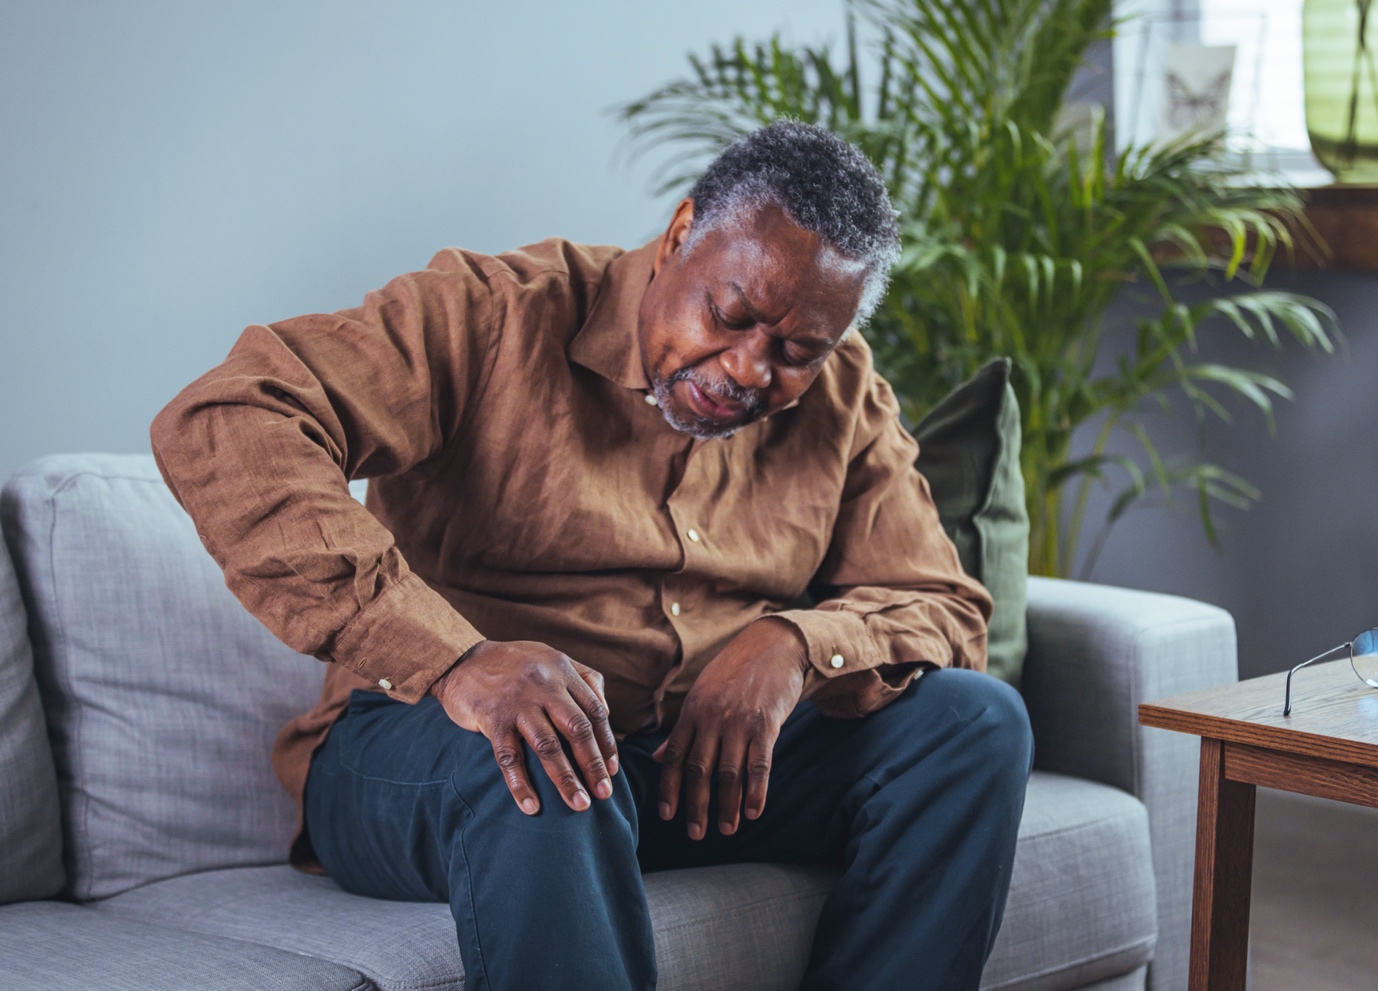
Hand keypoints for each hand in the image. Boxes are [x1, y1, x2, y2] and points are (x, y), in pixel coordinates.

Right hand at [428, 640, 618, 814]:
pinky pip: (509, 757)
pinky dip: (520, 784)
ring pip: (548, 746)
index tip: (613, 770)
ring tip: (579, 805)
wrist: (460, 659)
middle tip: (604, 793)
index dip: (606, 743)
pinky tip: (531, 806)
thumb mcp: (552, 658)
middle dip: (593, 765)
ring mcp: (518, 703)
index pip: (594, 711)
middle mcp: (543, 686)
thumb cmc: (513, 663)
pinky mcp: (492, 719)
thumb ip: (583, 678)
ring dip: (565, 779)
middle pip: (577, 730)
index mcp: (562, 671)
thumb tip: (607, 712)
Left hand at [653, 617, 807, 839]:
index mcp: (692, 711)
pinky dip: (755, 791)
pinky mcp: (766, 724)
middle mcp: (712, 718)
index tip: (667, 815)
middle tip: (695, 834)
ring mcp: (739, 721)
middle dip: (696, 805)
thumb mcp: (701, 694)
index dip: (669, 788)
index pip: (674, 755)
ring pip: (728, 772)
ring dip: (726, 806)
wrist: (774, 646)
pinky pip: (759, 764)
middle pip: (699, 770)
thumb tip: (658, 759)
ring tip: (726, 830)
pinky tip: (753, 812)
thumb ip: (681, 729)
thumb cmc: (734, 672)